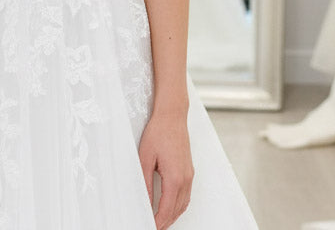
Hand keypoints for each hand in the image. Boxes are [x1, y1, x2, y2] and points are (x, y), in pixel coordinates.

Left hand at [138, 110, 193, 227]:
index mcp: (175, 177)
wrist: (172, 116)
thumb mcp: (145, 158)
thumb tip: (146, 201)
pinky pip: (187, 195)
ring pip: (184, 204)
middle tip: (155, 227)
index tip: (151, 227)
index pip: (167, 209)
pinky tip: (171, 206)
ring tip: (161, 221)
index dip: (159, 222)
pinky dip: (179, 205)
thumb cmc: (158, 132)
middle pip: (177, 210)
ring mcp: (189, 174)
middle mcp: (185, 178)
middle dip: (166, 222)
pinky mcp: (189, 170)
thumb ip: (146, 183)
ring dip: (173, 215)